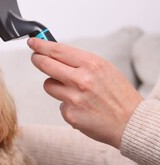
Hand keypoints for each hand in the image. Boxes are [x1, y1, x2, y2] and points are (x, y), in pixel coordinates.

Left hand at [27, 38, 142, 147]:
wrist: (131, 123)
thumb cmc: (118, 94)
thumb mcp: (103, 69)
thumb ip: (80, 62)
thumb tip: (56, 54)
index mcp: (91, 64)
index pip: (57, 50)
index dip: (41, 45)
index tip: (33, 42)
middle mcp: (80, 80)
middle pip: (45, 64)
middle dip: (37, 59)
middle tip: (36, 57)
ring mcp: (73, 98)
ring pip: (48, 85)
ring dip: (55, 85)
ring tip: (73, 91)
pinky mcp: (70, 114)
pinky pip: (59, 104)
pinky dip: (66, 104)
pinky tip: (81, 107)